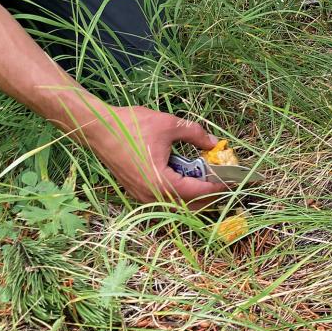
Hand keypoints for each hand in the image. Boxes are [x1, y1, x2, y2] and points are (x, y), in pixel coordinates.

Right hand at [85, 104, 229, 206]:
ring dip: (194, 196)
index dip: (218, 187)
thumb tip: (214, 142)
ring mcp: (143, 196)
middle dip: (210, 196)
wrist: (98, 128)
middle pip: (189, 206)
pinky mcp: (137, 192)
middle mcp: (153, 196)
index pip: (199, 192)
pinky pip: (164, 200)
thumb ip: (194, 134)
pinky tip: (185, 177)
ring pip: (176, 205)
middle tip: (224, 183)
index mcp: (162, 183)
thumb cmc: (131, 125)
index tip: (233, 180)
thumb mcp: (168, 124)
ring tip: (208, 180)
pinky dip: (179, 193)